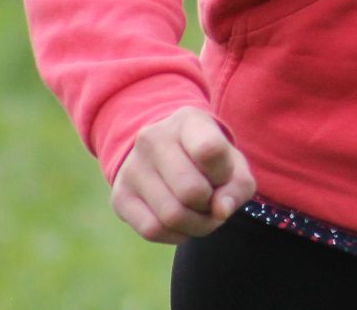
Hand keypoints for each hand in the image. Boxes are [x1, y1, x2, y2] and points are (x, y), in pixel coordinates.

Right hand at [110, 106, 257, 243]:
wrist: (166, 153)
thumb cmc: (209, 161)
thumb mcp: (233, 164)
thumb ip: (237, 187)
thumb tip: (220, 212)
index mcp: (187, 120)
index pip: (210, 150)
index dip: (224, 174)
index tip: (223, 176)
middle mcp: (153, 138)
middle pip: (191, 191)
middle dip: (211, 208)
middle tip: (213, 204)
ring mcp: (132, 167)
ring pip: (171, 216)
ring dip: (196, 226)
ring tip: (200, 215)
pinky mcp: (120, 196)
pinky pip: (152, 230)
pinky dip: (175, 235)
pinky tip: (182, 223)